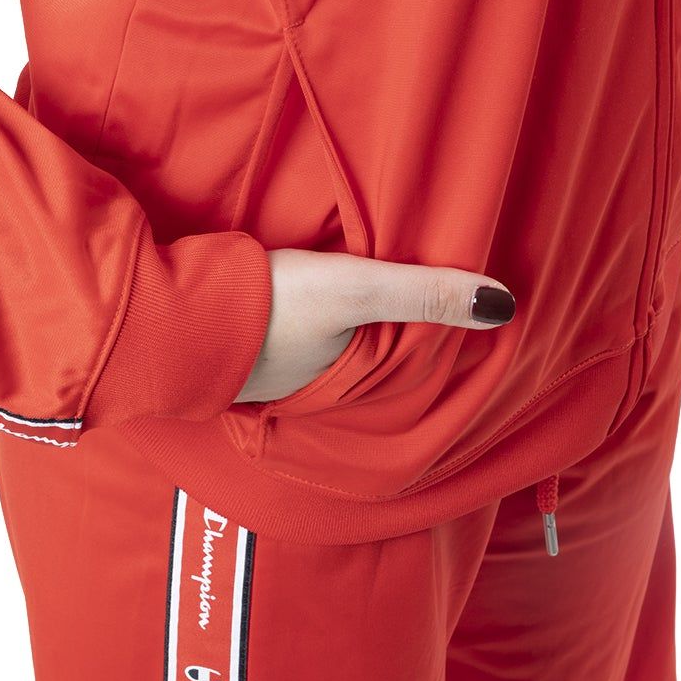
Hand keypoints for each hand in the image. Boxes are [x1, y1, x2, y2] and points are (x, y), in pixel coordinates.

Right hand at [235, 246, 516, 404]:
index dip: (439, 344)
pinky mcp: (251, 350)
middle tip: (431, 309)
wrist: (175, 316)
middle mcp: (323, 391)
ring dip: (359, 334)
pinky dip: (319, 326)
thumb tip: (505, 304)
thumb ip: (424, 290)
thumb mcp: (356, 288)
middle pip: (377, 363)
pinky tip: (317, 306)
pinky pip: (302, 341)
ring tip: (381, 303)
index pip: (414, 368)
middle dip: (401, 342)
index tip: (469, 321)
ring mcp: (283, 375)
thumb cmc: (269, 306)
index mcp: (355, 386)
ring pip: (340, 353)